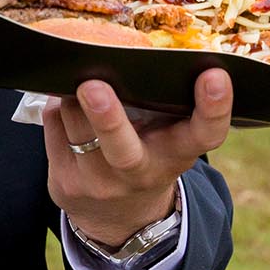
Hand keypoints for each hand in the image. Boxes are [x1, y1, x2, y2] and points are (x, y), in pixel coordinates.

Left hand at [43, 69, 232, 247]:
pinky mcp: (65, 183)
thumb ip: (161, 103)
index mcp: (177, 154)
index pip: (206, 135)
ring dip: (73, 97)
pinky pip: (54, 127)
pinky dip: (58, 106)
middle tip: (93, 86)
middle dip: (107, 118)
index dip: (215, 107)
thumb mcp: (168, 137)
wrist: (120, 218)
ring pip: (76, 128)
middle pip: (123, 150)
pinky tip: (65, 99)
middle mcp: (141, 173)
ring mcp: (99, 183)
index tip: (216, 75)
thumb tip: (128, 51)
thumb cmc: (148, 153)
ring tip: (79, 77)